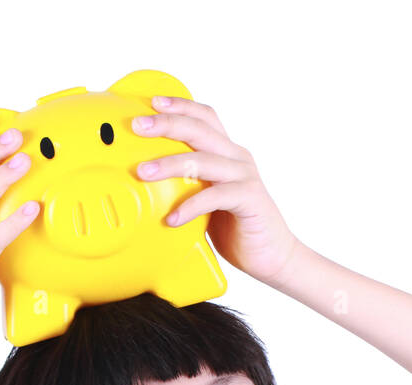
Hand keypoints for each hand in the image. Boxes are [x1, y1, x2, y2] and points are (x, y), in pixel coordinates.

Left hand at [132, 96, 301, 286]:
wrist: (273, 255)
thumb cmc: (236, 227)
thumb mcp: (205, 199)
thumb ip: (186, 184)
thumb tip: (146, 180)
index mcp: (227, 153)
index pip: (204, 117)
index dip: (180, 105)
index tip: (152, 101)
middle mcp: (237, 158)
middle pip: (201, 129)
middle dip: (167, 124)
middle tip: (138, 126)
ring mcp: (244, 177)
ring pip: (204, 160)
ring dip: (170, 164)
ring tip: (144, 172)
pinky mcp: (250, 200)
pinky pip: (215, 196)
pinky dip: (190, 206)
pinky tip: (172, 218)